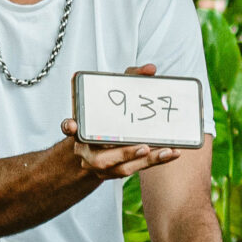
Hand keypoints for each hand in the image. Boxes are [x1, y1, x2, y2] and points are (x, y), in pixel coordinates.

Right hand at [59, 63, 180, 181]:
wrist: (97, 146)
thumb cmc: (108, 115)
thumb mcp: (114, 94)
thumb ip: (129, 78)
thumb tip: (150, 69)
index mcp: (79, 129)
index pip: (69, 127)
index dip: (69, 126)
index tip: (72, 125)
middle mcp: (85, 151)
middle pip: (100, 158)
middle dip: (123, 153)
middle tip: (143, 146)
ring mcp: (101, 166)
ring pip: (122, 169)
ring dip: (146, 160)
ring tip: (165, 151)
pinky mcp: (117, 172)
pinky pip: (137, 169)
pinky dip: (156, 161)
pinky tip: (173, 153)